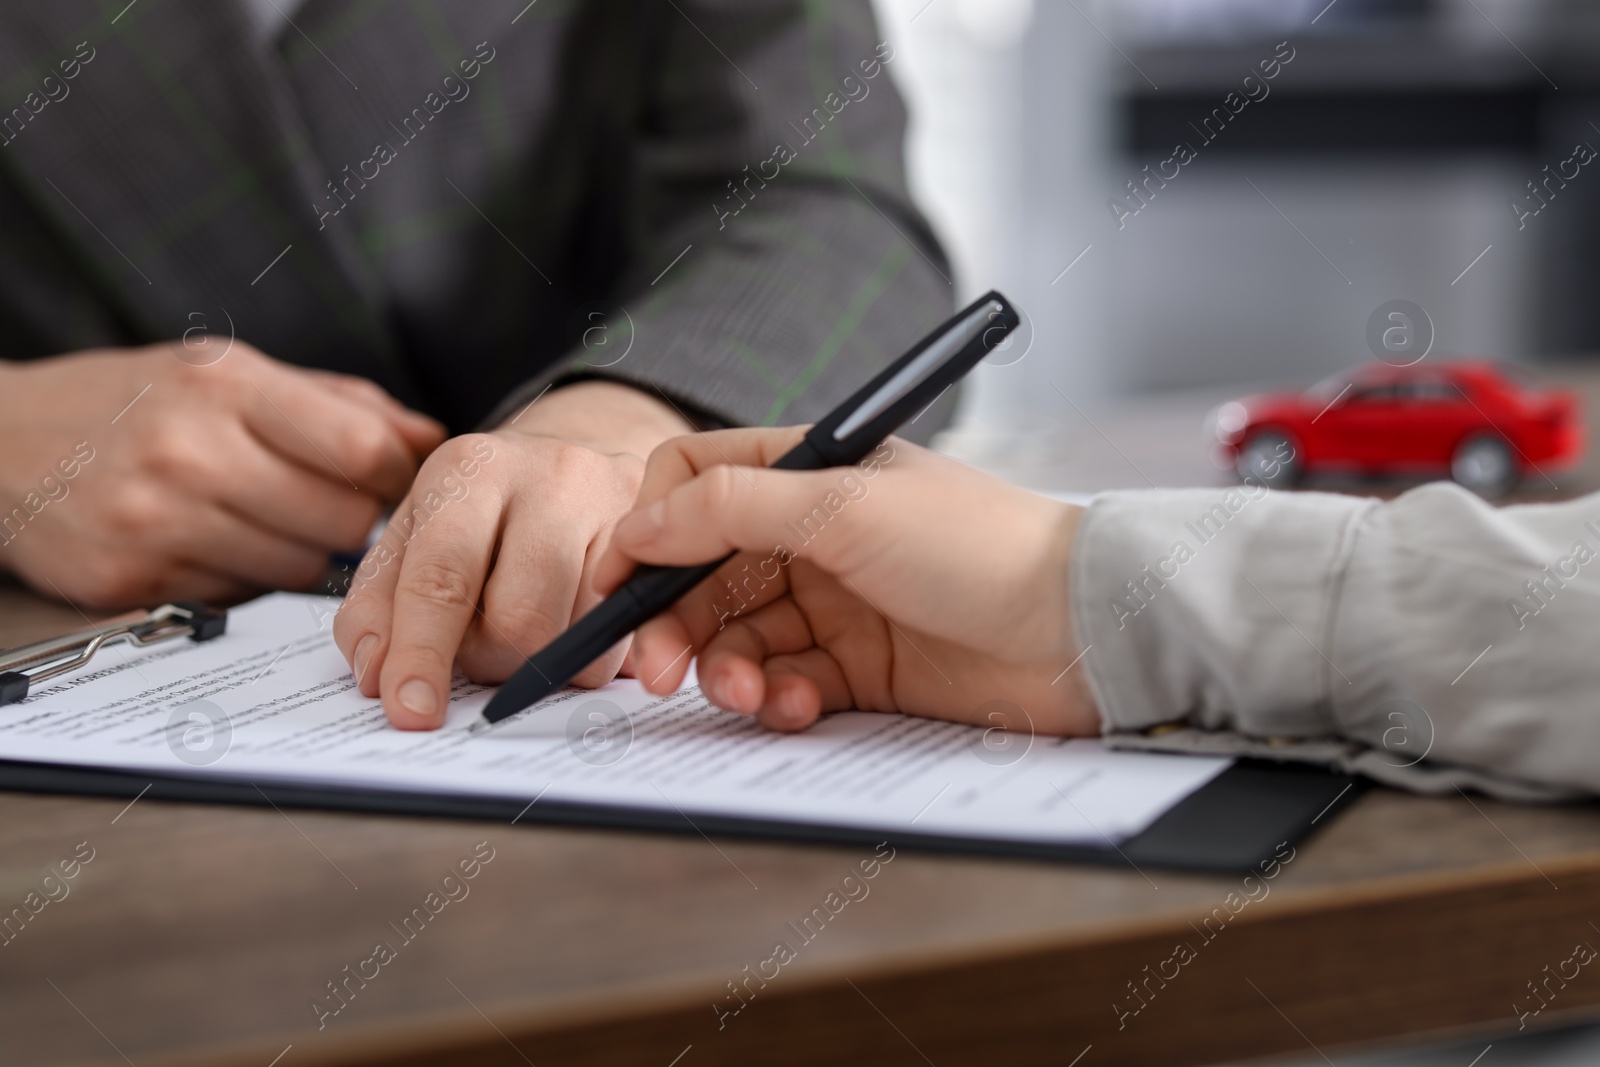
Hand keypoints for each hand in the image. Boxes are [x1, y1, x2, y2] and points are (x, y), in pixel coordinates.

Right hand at [0, 343, 442, 607]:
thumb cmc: (129, 402)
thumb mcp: (228, 372)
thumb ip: (340, 405)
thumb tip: (432, 439)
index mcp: (223, 387)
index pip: (361, 449)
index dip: (398, 474)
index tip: (395, 480)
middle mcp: (188, 453)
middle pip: (343, 521)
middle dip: (354, 520)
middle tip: (327, 505)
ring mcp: (154, 522)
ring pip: (300, 569)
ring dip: (302, 553)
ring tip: (262, 519)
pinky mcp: (129, 581)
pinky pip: (239, 600)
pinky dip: (244, 580)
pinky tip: (212, 544)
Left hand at [333, 380, 694, 729]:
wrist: (571, 465)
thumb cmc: (480, 515)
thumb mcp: (413, 540)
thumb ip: (378, 607)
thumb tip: (377, 675)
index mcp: (469, 469)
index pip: (442, 576)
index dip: (423, 652)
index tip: (411, 711)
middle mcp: (552, 473)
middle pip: (521, 620)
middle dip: (494, 660)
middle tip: (485, 644)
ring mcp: (620, 502)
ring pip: (581, 639)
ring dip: (545, 662)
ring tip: (533, 623)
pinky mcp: (665, 540)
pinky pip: (631, 639)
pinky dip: (593, 654)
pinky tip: (576, 618)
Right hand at [595, 428, 1100, 735]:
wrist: (1081, 632)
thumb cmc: (979, 547)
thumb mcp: (845, 509)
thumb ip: (732, 509)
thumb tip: (637, 520)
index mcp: (809, 475)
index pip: (697, 484)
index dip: (647, 530)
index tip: (616, 585)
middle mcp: (815, 536)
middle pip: (704, 574)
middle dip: (674, 622)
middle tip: (656, 671)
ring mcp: (837, 604)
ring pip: (739, 637)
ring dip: (726, 669)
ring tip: (748, 694)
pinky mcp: (860, 669)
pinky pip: (786, 684)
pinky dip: (778, 699)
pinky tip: (797, 705)